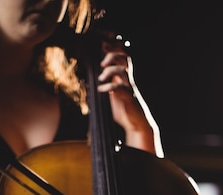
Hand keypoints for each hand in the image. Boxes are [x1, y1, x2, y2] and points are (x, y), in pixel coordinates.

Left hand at [97, 36, 160, 154]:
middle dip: (112, 52)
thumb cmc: (123, 109)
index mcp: (123, 73)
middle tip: (102, 61)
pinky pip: (120, 87)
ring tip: (101, 78)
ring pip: (123, 68)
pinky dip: (109, 87)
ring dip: (110, 70)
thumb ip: (102, 84)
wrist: (135, 124)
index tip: (101, 43)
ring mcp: (130, 85)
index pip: (120, 52)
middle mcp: (128, 76)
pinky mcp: (130, 96)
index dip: (112, 44)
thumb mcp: (110, 94)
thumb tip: (86, 80)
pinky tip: (102, 90)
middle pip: (124, 54)